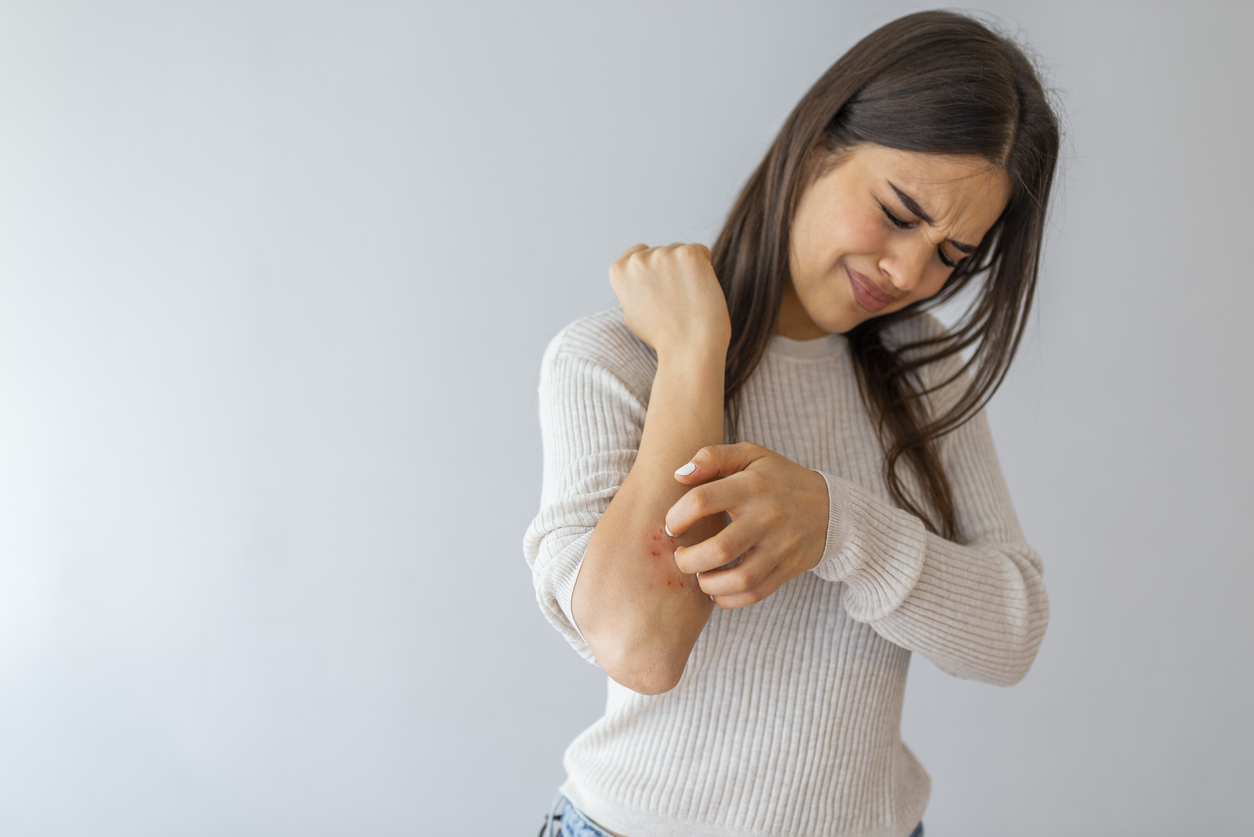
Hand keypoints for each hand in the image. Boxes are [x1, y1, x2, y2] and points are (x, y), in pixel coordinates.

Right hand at [609, 243, 731, 357]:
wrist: (688, 350)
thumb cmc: (663, 338)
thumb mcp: (632, 313)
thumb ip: (634, 288)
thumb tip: (642, 275)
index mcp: (618, 271)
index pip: (639, 253)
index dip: (654, 273)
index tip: (660, 294)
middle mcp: (637, 260)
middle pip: (662, 252)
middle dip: (671, 271)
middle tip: (676, 303)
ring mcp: (663, 254)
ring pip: (681, 252)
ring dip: (688, 271)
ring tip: (688, 300)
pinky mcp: (688, 254)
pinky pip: (701, 252)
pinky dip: (705, 269)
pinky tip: (700, 292)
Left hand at [664, 443, 829, 608]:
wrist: (830, 508)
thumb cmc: (778, 479)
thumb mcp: (750, 456)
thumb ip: (713, 457)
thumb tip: (679, 475)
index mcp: (751, 485)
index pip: (703, 501)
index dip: (677, 516)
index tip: (672, 526)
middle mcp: (766, 517)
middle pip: (720, 548)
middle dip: (688, 560)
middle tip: (680, 556)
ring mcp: (779, 546)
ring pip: (739, 579)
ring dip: (708, 584)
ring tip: (699, 576)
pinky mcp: (788, 569)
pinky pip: (756, 593)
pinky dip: (730, 599)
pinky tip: (717, 591)